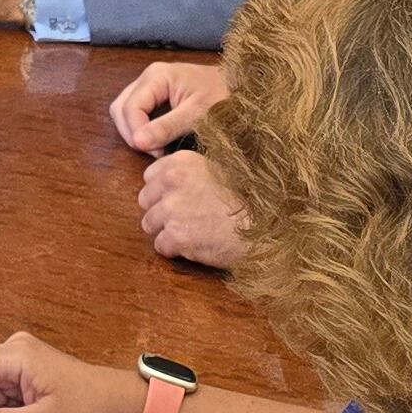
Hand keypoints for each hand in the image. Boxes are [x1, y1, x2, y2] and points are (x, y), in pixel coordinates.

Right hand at [109, 60, 224, 154]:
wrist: (244, 89)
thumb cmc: (224, 97)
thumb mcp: (197, 115)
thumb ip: (167, 127)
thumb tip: (137, 142)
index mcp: (157, 76)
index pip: (129, 107)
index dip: (137, 133)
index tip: (156, 153)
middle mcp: (149, 77)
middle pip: (121, 108)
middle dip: (132, 133)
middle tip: (154, 152)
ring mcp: (152, 86)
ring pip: (125, 111)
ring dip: (135, 132)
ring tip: (157, 148)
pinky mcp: (157, 96)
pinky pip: (137, 113)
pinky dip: (142, 129)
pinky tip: (159, 141)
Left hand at [139, 147, 250, 270]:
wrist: (266, 227)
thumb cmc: (248, 199)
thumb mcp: (218, 169)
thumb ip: (189, 172)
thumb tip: (167, 182)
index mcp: (180, 162)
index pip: (150, 177)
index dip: (164, 191)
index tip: (181, 199)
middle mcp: (171, 181)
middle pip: (145, 201)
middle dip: (161, 211)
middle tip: (186, 219)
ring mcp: (172, 209)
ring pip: (149, 225)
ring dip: (167, 231)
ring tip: (193, 232)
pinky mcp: (176, 236)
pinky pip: (161, 246)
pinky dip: (175, 250)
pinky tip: (196, 245)